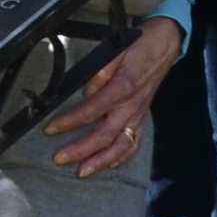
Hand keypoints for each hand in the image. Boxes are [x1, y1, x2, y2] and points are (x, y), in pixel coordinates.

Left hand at [48, 17, 178, 169]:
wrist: (165, 44)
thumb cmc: (140, 45)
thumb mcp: (116, 49)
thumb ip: (100, 72)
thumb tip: (87, 92)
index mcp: (123, 87)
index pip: (92, 110)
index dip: (70, 121)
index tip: (51, 128)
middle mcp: (132, 106)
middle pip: (105, 136)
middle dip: (80, 150)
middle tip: (59, 158)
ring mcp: (138, 114)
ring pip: (121, 146)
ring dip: (100, 162)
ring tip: (82, 172)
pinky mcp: (142, 118)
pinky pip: (133, 144)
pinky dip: (120, 158)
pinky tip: (107, 165)